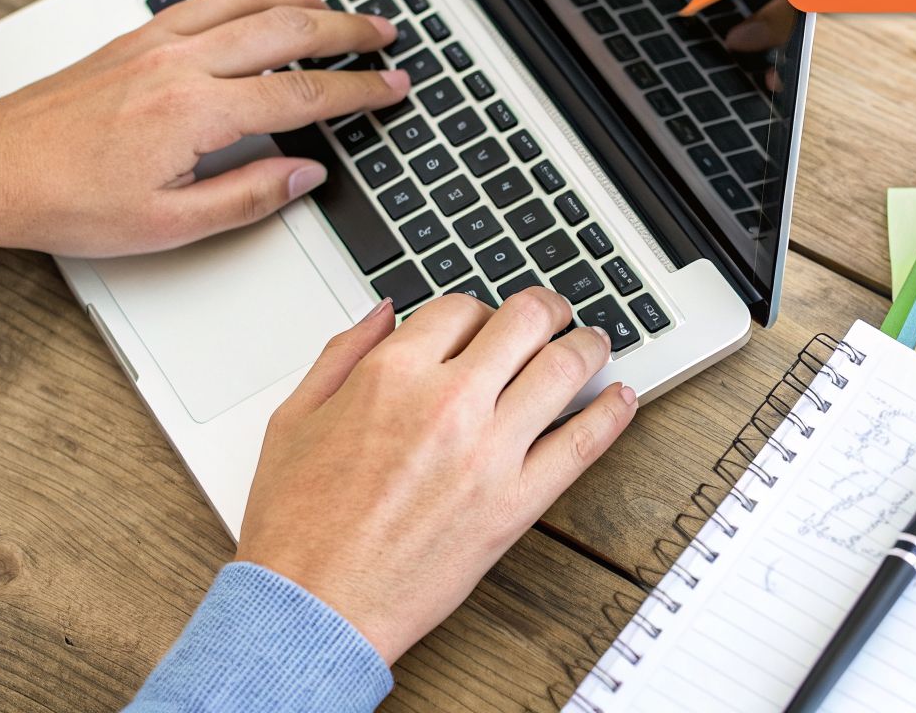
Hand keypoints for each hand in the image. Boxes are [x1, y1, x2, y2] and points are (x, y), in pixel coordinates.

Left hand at [0, 0, 408, 256]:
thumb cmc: (66, 200)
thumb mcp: (167, 225)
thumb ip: (247, 197)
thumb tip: (304, 174)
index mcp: (195, 113)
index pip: (301, 93)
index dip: (358, 89)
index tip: (392, 87)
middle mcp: (180, 64)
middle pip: (286, 31)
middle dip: (347, 31)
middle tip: (387, 35)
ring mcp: (156, 43)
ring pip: (249, 3)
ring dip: (305, 2)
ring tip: (342, 10)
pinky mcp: (135, 38)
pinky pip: (209, 1)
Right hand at [236, 289, 637, 662]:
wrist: (311, 607)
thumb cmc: (298, 524)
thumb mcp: (295, 417)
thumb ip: (342, 353)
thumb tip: (385, 313)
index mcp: (392, 375)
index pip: (460, 308)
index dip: (477, 310)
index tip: (483, 323)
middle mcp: (447, 403)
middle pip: (524, 322)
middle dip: (546, 308)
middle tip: (555, 313)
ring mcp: (488, 453)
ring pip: (563, 370)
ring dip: (587, 345)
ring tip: (593, 342)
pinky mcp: (515, 505)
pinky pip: (581, 445)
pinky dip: (611, 414)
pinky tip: (621, 397)